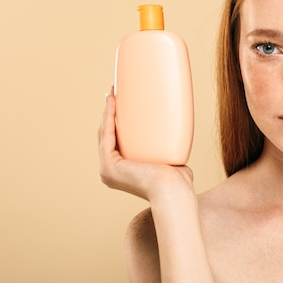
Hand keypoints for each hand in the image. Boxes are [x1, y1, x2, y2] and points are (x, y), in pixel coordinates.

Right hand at [98, 86, 194, 201]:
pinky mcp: (108, 165)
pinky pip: (107, 135)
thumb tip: (176, 155)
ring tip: (113, 92)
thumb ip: (169, 160)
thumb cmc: (178, 183)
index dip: (116, 122)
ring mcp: (107, 169)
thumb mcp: (171, 167)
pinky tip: (112, 102)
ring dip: (107, 111)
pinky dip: (108, 117)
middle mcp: (110, 172)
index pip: (116, 142)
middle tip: (115, 92)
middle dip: (110, 113)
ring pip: (105, 133)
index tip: (121, 103)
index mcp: (121, 173)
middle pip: (108, 136)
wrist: (174, 190)